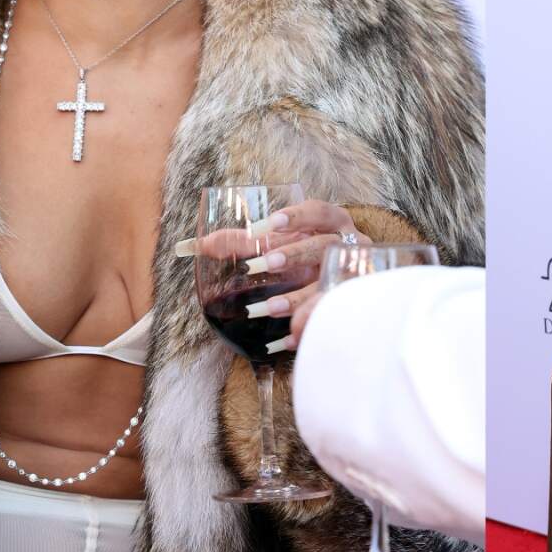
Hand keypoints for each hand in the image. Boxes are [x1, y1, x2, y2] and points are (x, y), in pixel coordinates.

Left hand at [188, 198, 361, 345]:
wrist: (354, 278)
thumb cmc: (309, 252)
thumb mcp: (282, 243)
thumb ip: (242, 242)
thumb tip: (195, 245)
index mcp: (333, 222)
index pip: (318, 212)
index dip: (294, 217)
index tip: (263, 226)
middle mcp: (349, 245)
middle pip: (324, 245)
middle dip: (294, 255)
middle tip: (262, 265)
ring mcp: (355, 274)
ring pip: (330, 284)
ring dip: (299, 297)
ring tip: (268, 309)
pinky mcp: (355, 302)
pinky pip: (333, 316)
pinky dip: (308, 328)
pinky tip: (285, 339)